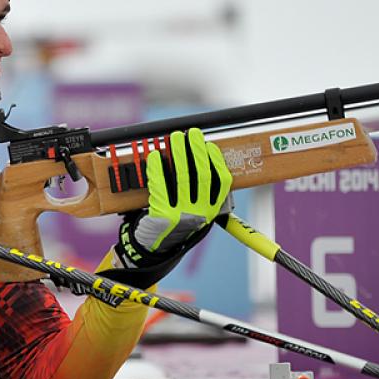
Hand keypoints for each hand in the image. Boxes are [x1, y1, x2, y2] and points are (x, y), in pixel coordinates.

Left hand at [116, 128, 232, 270]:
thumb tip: (201, 155)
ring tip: (176, 138)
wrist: (159, 244)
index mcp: (212, 208)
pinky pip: (160, 185)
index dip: (216, 160)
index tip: (209, 145)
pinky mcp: (163, 214)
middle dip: (197, 150)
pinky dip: (158, 168)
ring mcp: (182, 213)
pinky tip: (156, 156)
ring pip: (182, 177)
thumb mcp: (198, 209)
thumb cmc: (179, 219)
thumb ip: (203, 190)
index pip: (221, 181)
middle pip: (202, 175)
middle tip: (192, 134)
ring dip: (179, 153)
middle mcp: (201, 211)